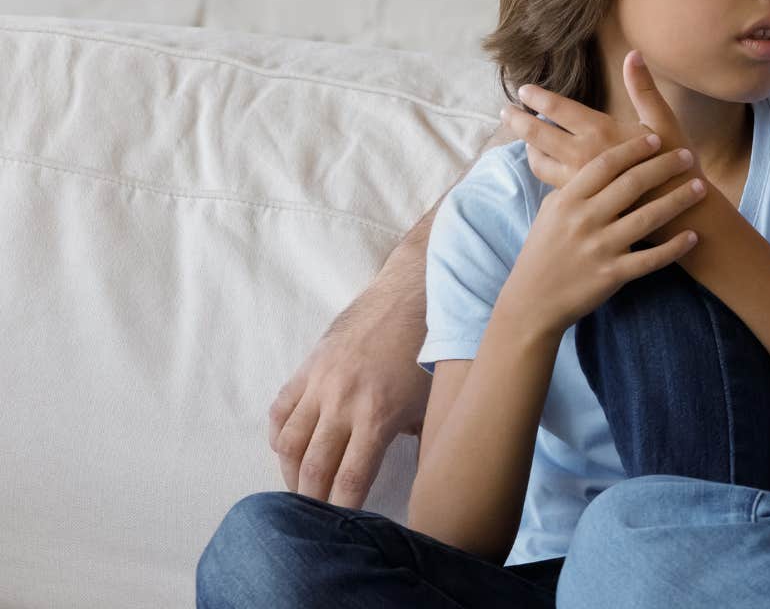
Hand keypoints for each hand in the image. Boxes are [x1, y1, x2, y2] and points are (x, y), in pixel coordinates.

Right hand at [268, 286, 429, 507]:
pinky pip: (280, 411)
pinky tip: (287, 453)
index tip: (340, 531)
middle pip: (314, 467)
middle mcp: (343, 401)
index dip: (341, 510)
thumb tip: (422, 478)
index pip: (350, 478)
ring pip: (289, 443)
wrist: (412, 295)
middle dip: (310, 502)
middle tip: (311, 524)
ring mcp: (320, 383)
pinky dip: (279, 436)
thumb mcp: (433, 400)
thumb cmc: (430, 351)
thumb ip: (420, 440)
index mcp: (379, 414)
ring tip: (300, 492)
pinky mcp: (308, 366)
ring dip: (291, 474)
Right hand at [493, 134, 708, 336]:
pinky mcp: (612, 275)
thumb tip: (584, 157)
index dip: (633, 149)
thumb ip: (570, 185)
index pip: (605, 164)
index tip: (656, 138)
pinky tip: (693, 236)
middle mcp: (585, 220)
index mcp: (568, 200)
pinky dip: (673, 248)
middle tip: (688, 156)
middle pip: (632, 184)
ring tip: (701, 187)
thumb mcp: (549, 212)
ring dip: (678, 200)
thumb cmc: (542, 252)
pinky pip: (650, 259)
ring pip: (647, 218)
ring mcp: (600, 248)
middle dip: (664, 166)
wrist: (532, 301)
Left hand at [504, 51, 686, 191]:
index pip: (558, 110)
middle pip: (537, 136)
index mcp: (600, 133)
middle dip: (518, 121)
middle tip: (506, 112)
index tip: (523, 90)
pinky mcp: (579, 202)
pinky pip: (550, 183)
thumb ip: (644, 89)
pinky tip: (546, 165)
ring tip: (526, 139)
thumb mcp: (663, 122)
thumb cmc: (675, 165)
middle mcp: (582, 157)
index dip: (538, 98)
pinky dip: (544, 169)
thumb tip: (633, 55)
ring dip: (529, 148)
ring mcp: (577, 182)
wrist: (681, 214)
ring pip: (539, 163)